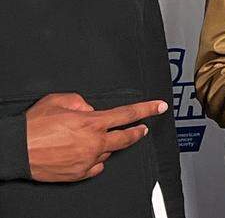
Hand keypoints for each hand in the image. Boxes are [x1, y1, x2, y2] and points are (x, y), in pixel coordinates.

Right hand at [25, 93, 167, 181]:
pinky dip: (95, 159)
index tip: (159, 107)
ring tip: (91, 140)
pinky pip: (96, 166)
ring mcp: (88, 160)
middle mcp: (94, 142)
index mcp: (92, 122)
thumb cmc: (33, 126)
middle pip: (127, 138)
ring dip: (106, 145)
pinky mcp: (80, 174)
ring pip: (108, 152)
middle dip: (138, 132)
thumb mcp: (58, 100)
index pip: (128, 114)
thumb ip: (80, 101)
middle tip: (143, 129)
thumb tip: (90, 108)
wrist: (15, 150)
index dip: (147, 109)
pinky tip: (86, 154)